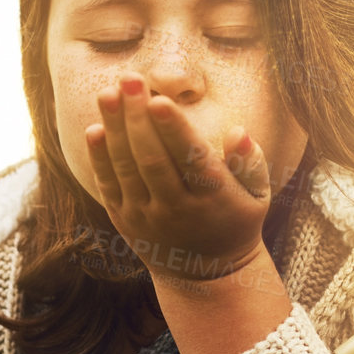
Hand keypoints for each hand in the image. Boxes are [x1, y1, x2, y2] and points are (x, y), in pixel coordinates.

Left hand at [86, 73, 273, 285]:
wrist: (204, 275)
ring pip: (126, 168)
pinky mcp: (124, 219)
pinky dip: (100, 158)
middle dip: (138, 118)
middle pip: (152, 159)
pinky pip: (109, 185)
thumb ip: (251, 162)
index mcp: (213, 197)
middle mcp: (177, 208)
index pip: (190, 159)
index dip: (173, 130)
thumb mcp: (258, 196)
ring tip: (108, 93)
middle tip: (129, 79)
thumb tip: (238, 131)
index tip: (159, 100)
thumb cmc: (235, 221)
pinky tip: (95, 128)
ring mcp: (147, 215)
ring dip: (115, 129)